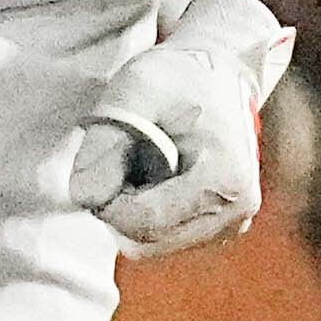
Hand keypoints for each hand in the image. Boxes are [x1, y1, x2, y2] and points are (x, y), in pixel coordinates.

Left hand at [81, 0, 294, 258]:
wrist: (220, 76)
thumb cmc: (179, 78)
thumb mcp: (135, 90)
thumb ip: (105, 141)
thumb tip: (85, 196)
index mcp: (225, 181)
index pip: (147, 220)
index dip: (107, 199)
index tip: (98, 161)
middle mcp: (235, 214)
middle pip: (146, 239)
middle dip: (116, 205)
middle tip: (116, 156)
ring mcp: (229, 226)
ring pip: (150, 244)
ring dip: (129, 210)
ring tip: (138, 160)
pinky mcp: (217, 230)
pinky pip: (162, 238)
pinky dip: (144, 213)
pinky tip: (152, 174)